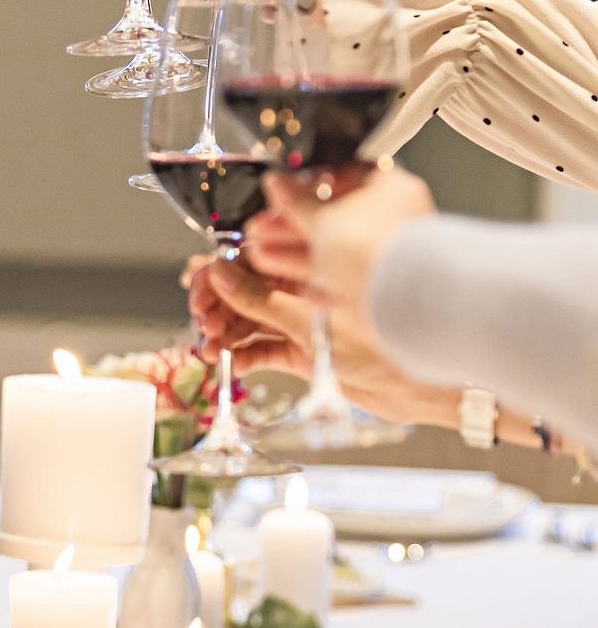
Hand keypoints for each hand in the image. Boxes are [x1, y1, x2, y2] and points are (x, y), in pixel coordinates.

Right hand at [189, 258, 458, 428]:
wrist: (427, 382)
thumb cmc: (389, 328)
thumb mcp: (310, 309)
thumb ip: (258, 295)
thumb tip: (219, 273)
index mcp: (320, 249)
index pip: (260, 245)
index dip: (226, 260)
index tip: (201, 274)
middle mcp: (313, 278)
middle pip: (250, 281)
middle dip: (220, 298)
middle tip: (200, 311)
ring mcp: (310, 313)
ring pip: (254, 314)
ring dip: (228, 327)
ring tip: (209, 341)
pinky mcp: (308, 347)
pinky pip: (267, 344)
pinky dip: (245, 352)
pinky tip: (227, 358)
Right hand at [246, 167, 435, 314]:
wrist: (399, 301)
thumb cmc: (375, 249)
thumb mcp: (322, 218)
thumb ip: (296, 202)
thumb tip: (278, 184)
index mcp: (389, 189)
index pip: (341, 179)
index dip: (305, 187)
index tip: (280, 195)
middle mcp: (391, 221)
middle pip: (333, 219)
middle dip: (291, 225)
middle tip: (262, 228)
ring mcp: (384, 256)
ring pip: (333, 252)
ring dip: (295, 254)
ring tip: (262, 254)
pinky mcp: (378, 288)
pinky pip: (343, 282)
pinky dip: (319, 285)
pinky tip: (300, 287)